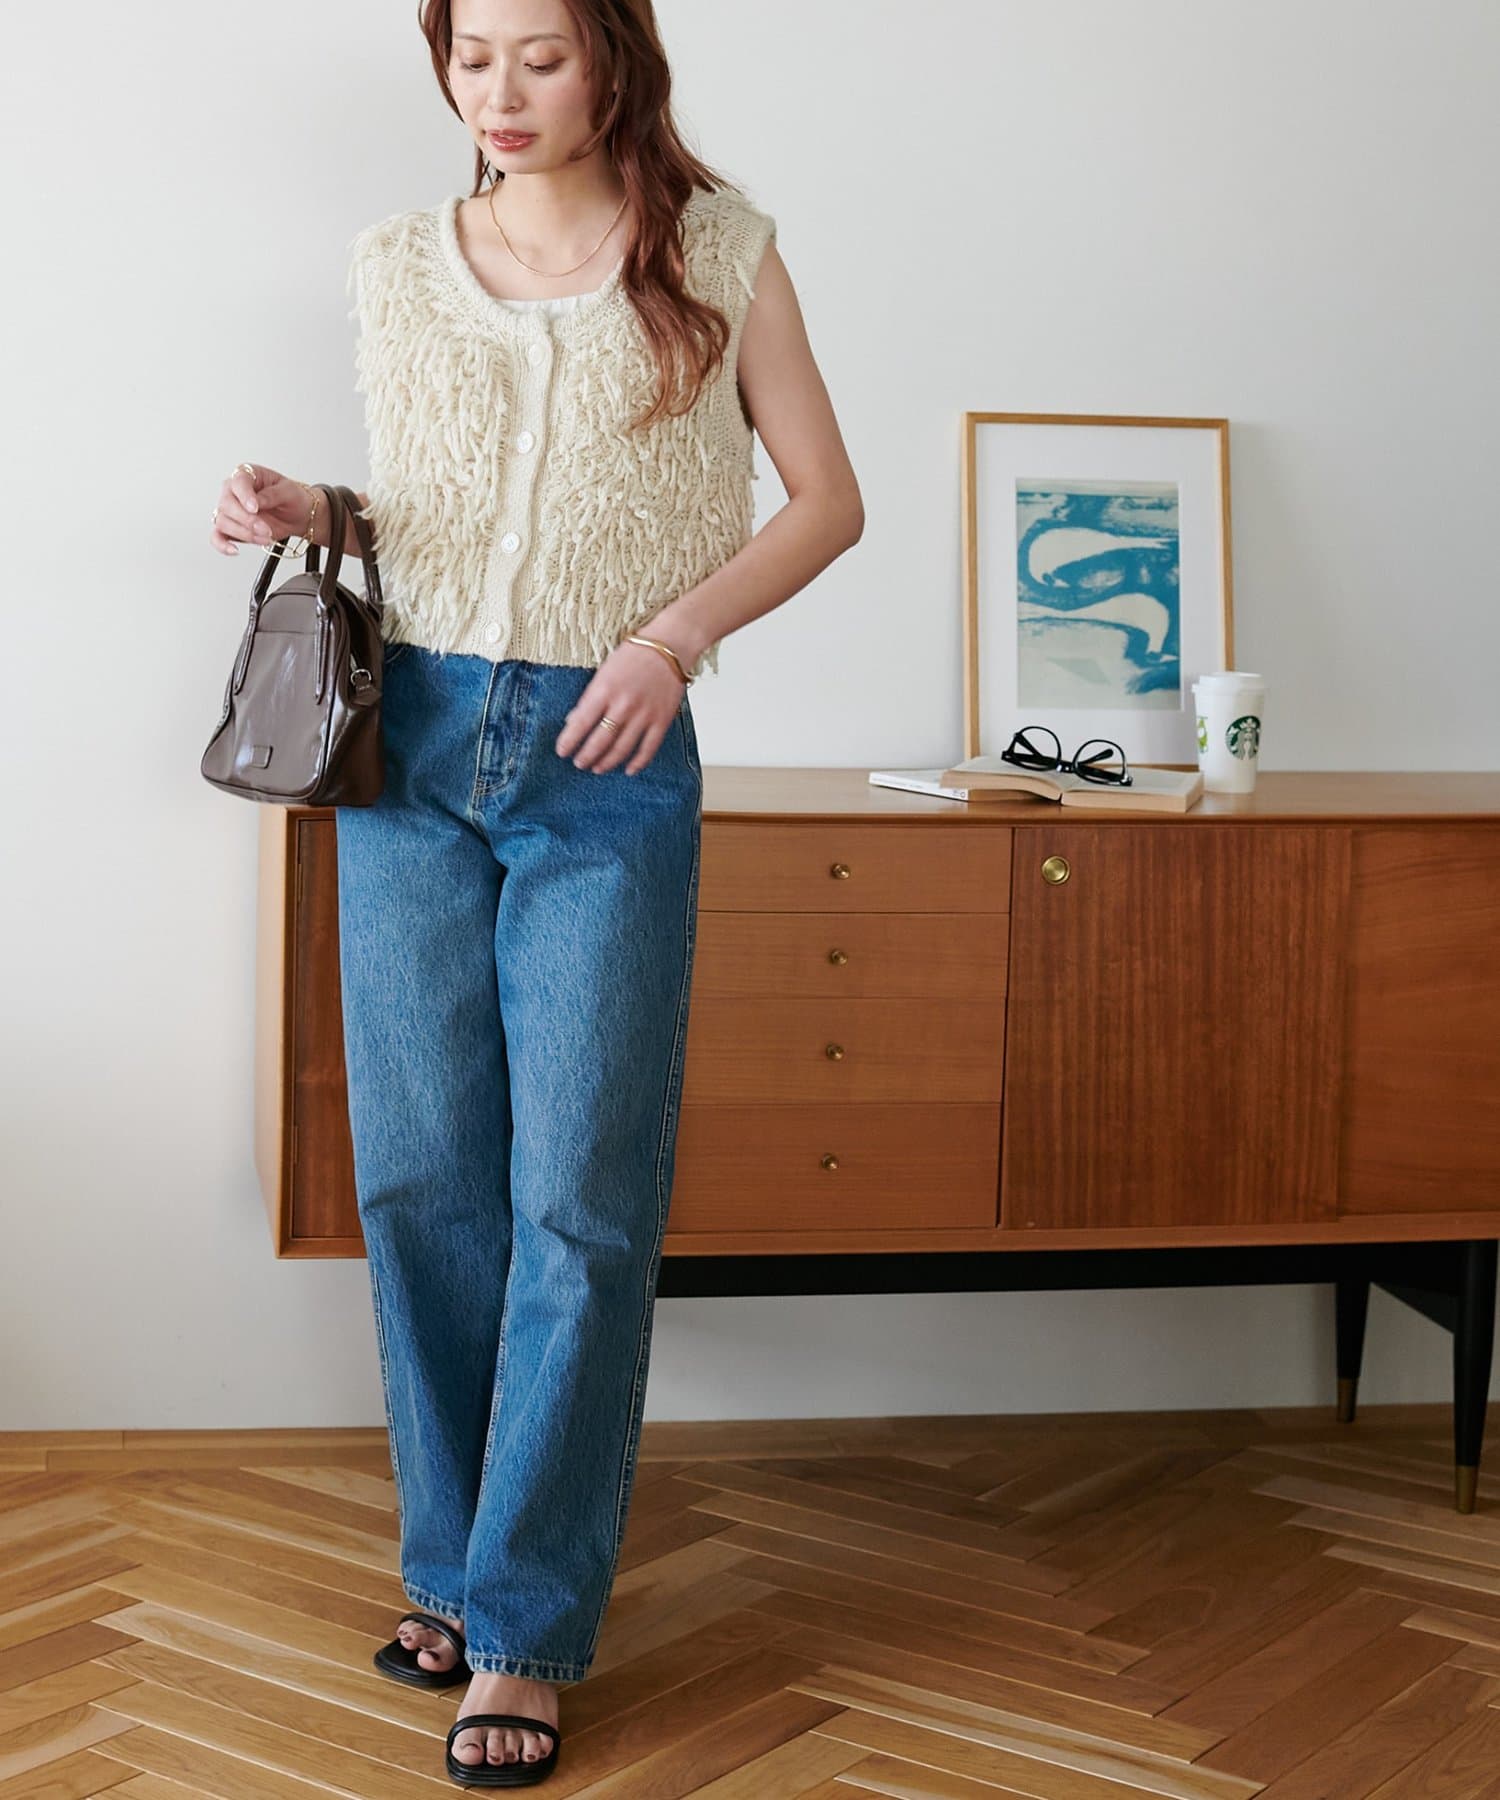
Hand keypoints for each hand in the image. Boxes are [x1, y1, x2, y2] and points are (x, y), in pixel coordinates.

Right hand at [209, 463, 315, 555]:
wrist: (298, 515)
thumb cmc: (292, 498)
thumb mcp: (289, 491)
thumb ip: (272, 494)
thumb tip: (257, 501)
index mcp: (247, 475)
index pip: (238, 482)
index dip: (244, 496)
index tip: (255, 508)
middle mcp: (234, 491)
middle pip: (226, 504)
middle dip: (247, 520)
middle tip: (265, 529)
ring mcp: (231, 510)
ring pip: (223, 521)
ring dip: (244, 533)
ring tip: (265, 537)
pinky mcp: (231, 528)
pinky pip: (217, 537)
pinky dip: (222, 545)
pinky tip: (234, 550)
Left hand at [555, 638, 690, 775]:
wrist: (670, 646)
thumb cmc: (635, 655)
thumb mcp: (604, 672)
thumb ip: (589, 698)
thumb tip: (573, 721)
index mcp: (604, 690)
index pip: (580, 723)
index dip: (569, 741)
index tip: (561, 751)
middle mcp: (623, 705)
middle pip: (600, 741)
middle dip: (586, 756)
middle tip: (579, 763)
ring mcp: (644, 715)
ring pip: (622, 749)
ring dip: (607, 762)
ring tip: (597, 768)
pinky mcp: (662, 720)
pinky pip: (648, 748)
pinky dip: (637, 763)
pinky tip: (628, 769)